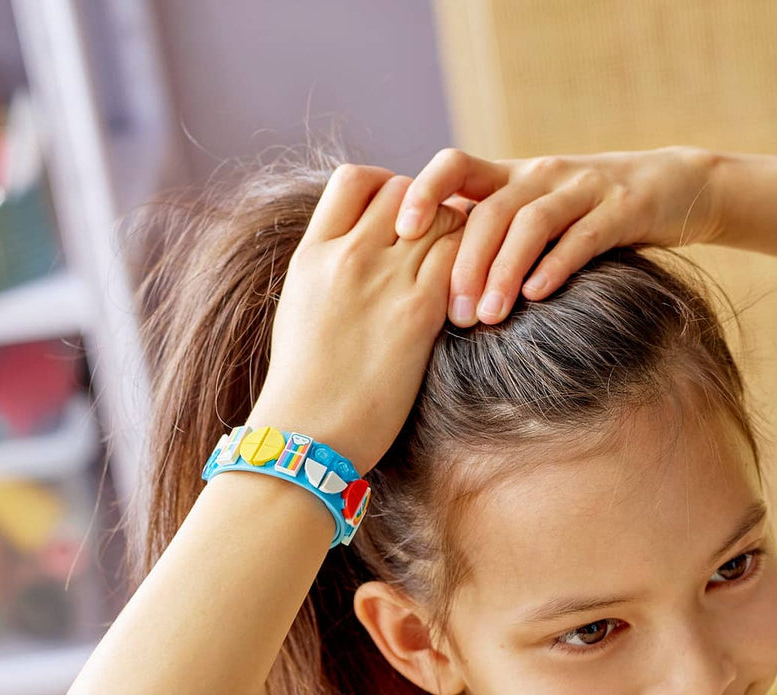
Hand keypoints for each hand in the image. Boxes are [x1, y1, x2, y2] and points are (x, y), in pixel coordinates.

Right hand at [246, 165, 467, 474]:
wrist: (307, 433)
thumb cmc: (304, 386)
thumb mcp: (300, 309)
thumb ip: (329, 271)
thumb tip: (360, 253)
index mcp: (312, 253)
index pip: (355, 178)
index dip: (386, 188)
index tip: (398, 220)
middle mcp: (347, 255)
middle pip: (405, 190)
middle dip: (428, 209)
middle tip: (439, 248)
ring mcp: (384, 280)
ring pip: (443, 217)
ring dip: (459, 236)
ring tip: (460, 270)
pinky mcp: (419, 311)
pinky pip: (462, 258)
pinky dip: (476, 267)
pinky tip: (472, 296)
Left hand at [393, 146, 721, 325]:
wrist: (674, 187)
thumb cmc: (586, 214)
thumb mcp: (531, 212)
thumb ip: (484, 232)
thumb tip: (418, 273)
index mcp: (511, 176)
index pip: (454, 165)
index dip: (425, 191)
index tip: (402, 233)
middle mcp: (540, 175)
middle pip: (491, 211)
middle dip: (466, 263)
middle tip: (453, 315)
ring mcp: (582, 189)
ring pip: (532, 223)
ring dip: (504, 271)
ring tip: (489, 317)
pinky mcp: (621, 210)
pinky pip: (583, 236)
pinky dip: (557, 265)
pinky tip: (537, 295)